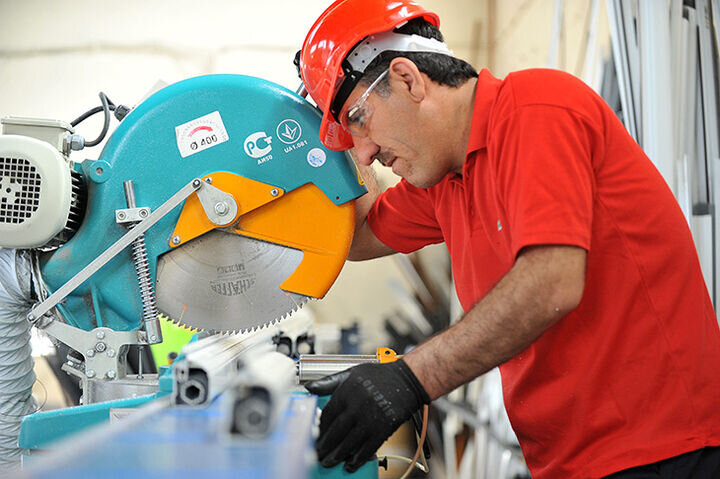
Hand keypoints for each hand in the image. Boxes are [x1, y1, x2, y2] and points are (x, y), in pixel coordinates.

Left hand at [305, 359, 429, 472]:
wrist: (407, 380)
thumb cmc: (379, 376)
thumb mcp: (352, 373)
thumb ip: (329, 382)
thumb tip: (309, 388)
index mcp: (347, 391)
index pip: (327, 414)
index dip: (319, 428)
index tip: (315, 435)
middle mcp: (357, 405)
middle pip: (336, 431)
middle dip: (325, 445)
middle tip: (318, 453)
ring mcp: (371, 418)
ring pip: (350, 442)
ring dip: (337, 455)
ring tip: (328, 462)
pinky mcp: (384, 428)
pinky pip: (368, 447)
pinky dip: (358, 458)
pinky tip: (350, 464)